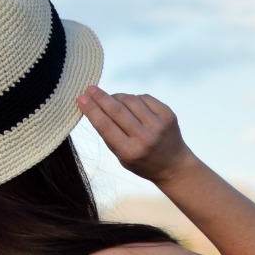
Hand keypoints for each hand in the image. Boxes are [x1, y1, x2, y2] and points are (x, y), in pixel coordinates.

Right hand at [77, 86, 191, 186]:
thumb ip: (109, 134)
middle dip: (100, 97)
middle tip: (89, 89)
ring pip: (131, 101)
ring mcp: (158, 126)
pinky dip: (134, 98)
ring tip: (111, 99)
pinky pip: (145, 98)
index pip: (105, 126)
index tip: (81, 98)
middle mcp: (144, 138)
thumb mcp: (121, 155)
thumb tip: (94, 106)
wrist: (173, 165)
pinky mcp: (168, 115)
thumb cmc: (141, 161)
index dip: (91, 110)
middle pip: (117, 111)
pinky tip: (130, 103)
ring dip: (117, 97)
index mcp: (129, 152)